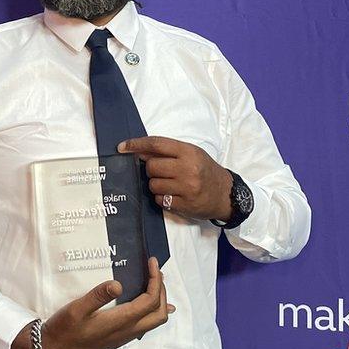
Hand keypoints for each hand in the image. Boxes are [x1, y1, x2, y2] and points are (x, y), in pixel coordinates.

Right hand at [10, 257, 174, 348]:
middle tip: (155, 271)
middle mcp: (127, 331)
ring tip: (153, 282)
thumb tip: (118, 284)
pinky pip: (145, 326)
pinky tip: (146, 304)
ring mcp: (124, 336)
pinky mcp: (118, 338)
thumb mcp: (76, 309)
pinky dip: (152, 311)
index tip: (151, 262)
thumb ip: (97, 296)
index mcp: (120, 322)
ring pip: (154, 321)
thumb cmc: (64, 330)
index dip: (155, 280)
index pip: (150, 301)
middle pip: (159, 313)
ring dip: (159, 301)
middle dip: (162, 290)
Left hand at [118, 136, 233, 221]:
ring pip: (153, 185)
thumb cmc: (206, 170)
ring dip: (156, 184)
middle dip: (150, 169)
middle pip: (152, 166)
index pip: (157, 145)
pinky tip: (173, 194)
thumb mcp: (192, 154)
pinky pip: (159, 199)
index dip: (137, 144)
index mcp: (189, 152)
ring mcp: (186, 188)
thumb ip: (168, 151)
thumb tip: (139, 152)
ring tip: (169, 184)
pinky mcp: (184, 204)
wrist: (225, 193)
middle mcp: (188, 169)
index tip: (122, 146)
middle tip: (161, 171)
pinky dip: (161, 197)